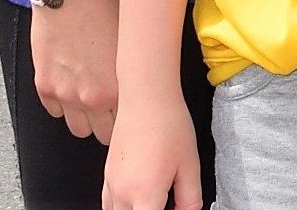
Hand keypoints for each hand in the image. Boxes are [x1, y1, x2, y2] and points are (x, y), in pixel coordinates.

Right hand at [30, 0, 120, 141]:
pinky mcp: (44, 87)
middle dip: (108, 123)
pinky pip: (55, 111)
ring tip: (89, 98)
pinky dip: (62, 103)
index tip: (130, 111)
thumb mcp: (131, 39)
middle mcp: (92, 98)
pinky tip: (70, 83)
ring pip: (78, 129)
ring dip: (85, 118)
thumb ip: (134, 71)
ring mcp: (65, 95)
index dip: (130, 118)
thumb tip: (144, 85)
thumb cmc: (104, 8)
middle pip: (102, 135)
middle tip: (110, 107)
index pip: (127, 125)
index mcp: (119, 87)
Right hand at [100, 81, 202, 208]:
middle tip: (169, 201)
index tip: (173, 208)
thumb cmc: (168, 124)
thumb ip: (190, 199)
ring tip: (157, 198)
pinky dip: (124, 207)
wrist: (147, 96)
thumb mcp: (191, 164)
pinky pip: (109, 205)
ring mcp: (111, 185)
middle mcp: (123, 194)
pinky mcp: (106, 176)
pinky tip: (141, 195)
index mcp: (145, 194)